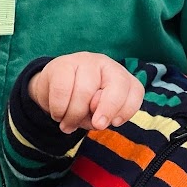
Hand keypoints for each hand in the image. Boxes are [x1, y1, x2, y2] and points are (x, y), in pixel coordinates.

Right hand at [28, 52, 144, 132]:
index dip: (127, 110)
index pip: (135, 90)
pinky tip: (58, 114)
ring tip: (68, 123)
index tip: (114, 123)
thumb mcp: (97, 114)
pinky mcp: (62, 64)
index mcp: (120, 77)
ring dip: (75, 116)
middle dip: (108, 109)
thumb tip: (98, 120)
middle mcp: (106, 64)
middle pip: (117, 85)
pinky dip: (59, 109)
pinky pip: (62, 90)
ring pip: (85, 91)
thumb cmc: (81, 105)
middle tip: (96, 125)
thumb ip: (104, 116)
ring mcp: (84, 61)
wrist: (50, 90)